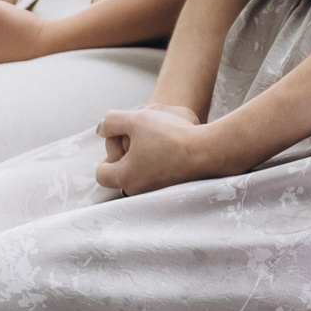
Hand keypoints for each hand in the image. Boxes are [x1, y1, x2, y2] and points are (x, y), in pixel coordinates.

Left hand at [93, 104, 221, 195]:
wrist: (209, 150)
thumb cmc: (171, 136)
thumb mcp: (136, 119)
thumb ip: (111, 121)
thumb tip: (103, 129)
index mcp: (125, 177)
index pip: (102, 172)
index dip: (109, 152)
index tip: (125, 138)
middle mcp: (139, 190)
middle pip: (123, 171)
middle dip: (129, 153)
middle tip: (145, 135)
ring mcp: (158, 192)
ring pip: (143, 173)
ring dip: (147, 157)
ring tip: (161, 139)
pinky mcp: (175, 190)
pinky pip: (161, 175)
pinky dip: (163, 163)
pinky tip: (174, 148)